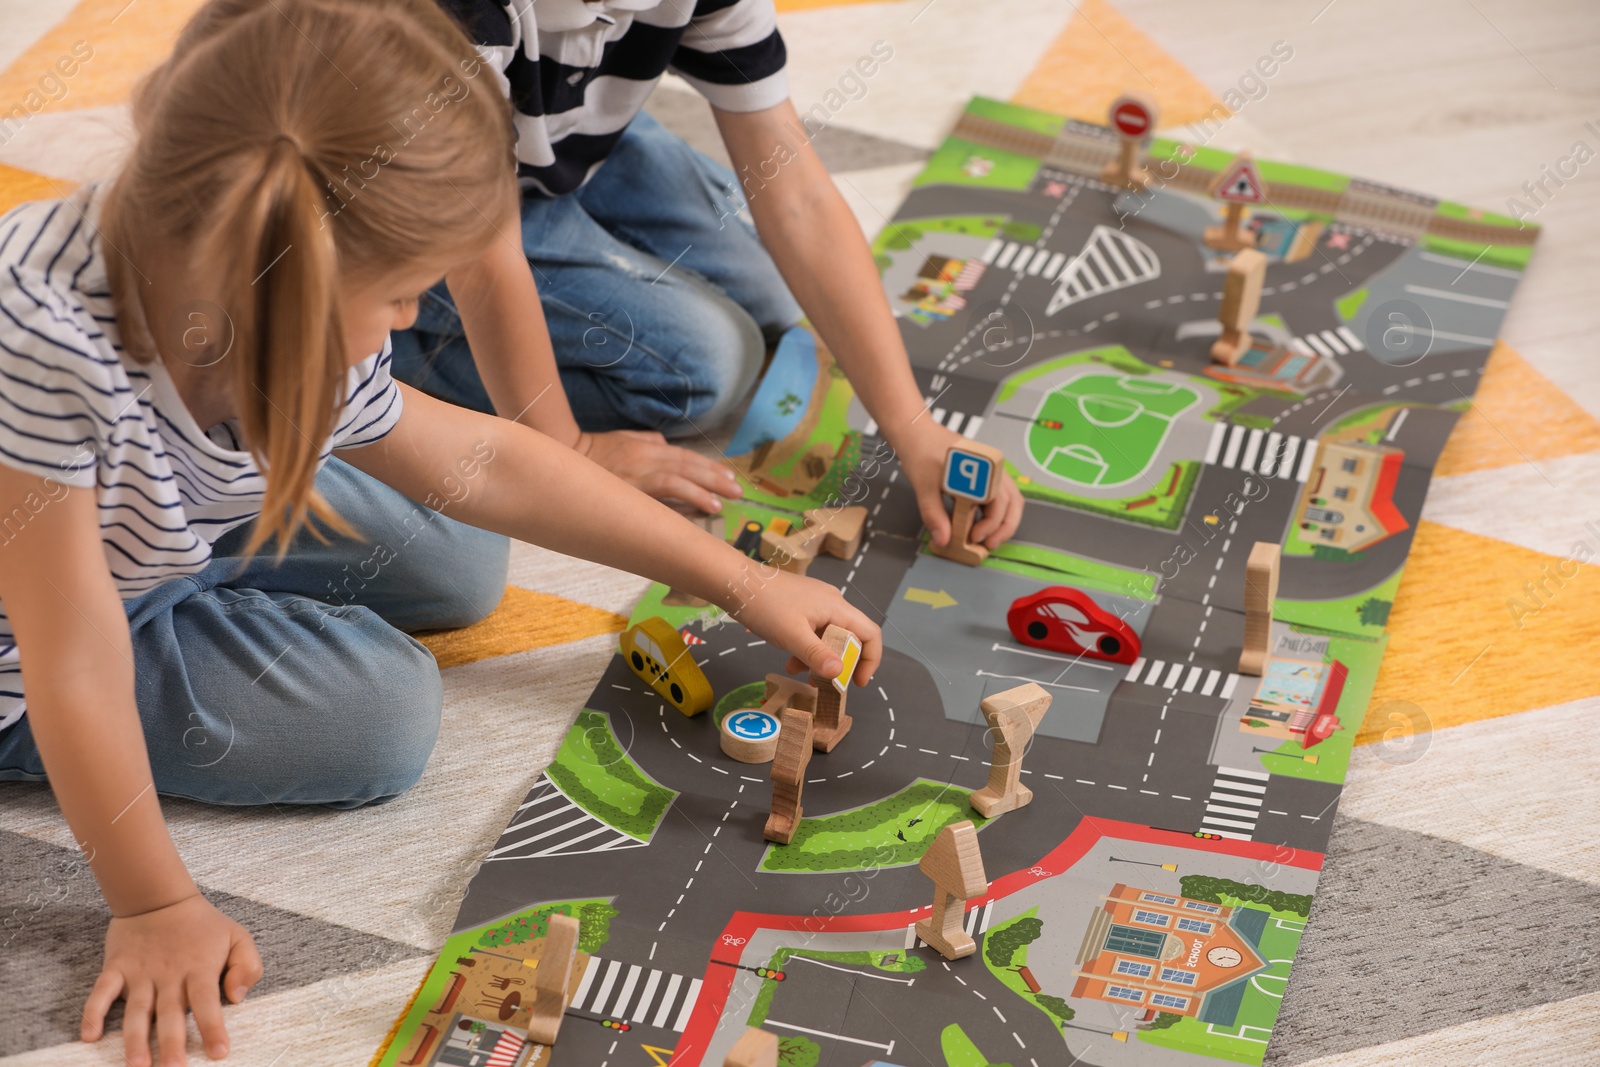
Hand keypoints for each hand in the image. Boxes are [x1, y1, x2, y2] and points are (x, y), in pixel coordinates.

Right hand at [82, 893, 262, 1065]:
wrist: (159, 898)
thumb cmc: (203, 925)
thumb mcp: (238, 937)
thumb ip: (247, 966)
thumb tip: (237, 997)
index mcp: (200, 969)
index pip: (208, 1003)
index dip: (213, 1028)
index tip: (219, 1053)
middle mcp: (169, 976)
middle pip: (170, 1014)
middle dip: (172, 1044)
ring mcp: (140, 973)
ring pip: (136, 1011)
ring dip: (135, 1040)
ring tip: (137, 1066)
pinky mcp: (116, 968)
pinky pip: (101, 992)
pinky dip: (92, 1012)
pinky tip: (89, 1036)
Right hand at [578, 430, 741, 513]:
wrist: (562, 455)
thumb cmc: (591, 451)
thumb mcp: (623, 438)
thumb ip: (647, 441)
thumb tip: (666, 445)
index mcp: (647, 448)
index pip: (685, 457)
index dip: (708, 467)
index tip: (728, 477)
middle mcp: (646, 459)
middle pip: (688, 467)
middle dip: (715, 479)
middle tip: (737, 491)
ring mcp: (637, 475)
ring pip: (679, 480)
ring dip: (704, 490)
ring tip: (722, 502)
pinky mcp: (628, 491)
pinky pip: (662, 495)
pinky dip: (685, 499)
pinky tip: (701, 507)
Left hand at [730, 569, 882, 685]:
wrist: (736, 582)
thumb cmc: (764, 605)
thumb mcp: (792, 635)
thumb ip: (817, 655)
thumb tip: (840, 674)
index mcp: (837, 607)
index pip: (870, 633)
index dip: (871, 660)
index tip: (858, 683)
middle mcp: (832, 603)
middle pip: (851, 637)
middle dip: (842, 663)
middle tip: (828, 683)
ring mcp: (816, 604)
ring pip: (830, 637)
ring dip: (821, 659)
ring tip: (804, 676)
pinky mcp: (802, 607)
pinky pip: (814, 632)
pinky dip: (807, 649)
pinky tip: (791, 662)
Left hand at [895, 419, 1024, 550]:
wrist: (916, 433)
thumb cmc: (921, 454)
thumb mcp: (924, 488)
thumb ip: (934, 515)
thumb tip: (944, 541)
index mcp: (982, 466)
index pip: (998, 502)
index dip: (990, 524)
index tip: (974, 538)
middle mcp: (993, 467)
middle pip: (1011, 502)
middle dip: (1002, 528)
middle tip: (987, 546)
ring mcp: (992, 469)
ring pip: (1010, 499)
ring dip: (1002, 521)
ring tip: (988, 539)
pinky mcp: (986, 473)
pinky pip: (1000, 495)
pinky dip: (996, 512)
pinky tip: (981, 524)